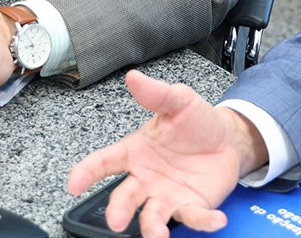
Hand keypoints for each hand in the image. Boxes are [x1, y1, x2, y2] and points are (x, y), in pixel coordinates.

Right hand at [67, 70, 269, 237]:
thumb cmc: (195, 122)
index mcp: (136, 152)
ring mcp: (167, 195)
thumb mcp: (179, 101)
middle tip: (116, 220)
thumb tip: (134, 77)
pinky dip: (203, 223)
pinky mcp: (192, 206)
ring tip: (157, 234)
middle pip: (125, 196)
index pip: (104, 162)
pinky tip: (215, 220)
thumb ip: (156, 94)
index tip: (73, 183)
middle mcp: (146, 179)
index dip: (87, 172)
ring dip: (152, 228)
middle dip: (118, 209)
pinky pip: (194, 218)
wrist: (227, 139)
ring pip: (153, 216)